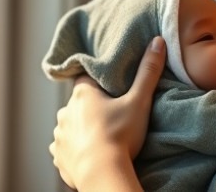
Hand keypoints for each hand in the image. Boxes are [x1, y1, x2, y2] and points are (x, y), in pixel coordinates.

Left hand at [49, 37, 165, 190]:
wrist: (103, 174)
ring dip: (81, 130)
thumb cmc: (120, 135)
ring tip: (101, 138)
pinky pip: (65, 149)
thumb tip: (157, 41)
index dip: (99, 83)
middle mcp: (65, 112)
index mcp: (82, 94)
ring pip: (69, 126)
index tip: (111, 91)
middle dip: (91, 108)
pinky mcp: (58, 157)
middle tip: (111, 117)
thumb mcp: (139, 101)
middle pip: (78, 103)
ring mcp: (59, 135)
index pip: (87, 78)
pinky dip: (74, 150)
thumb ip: (148, 71)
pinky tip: (88, 154)